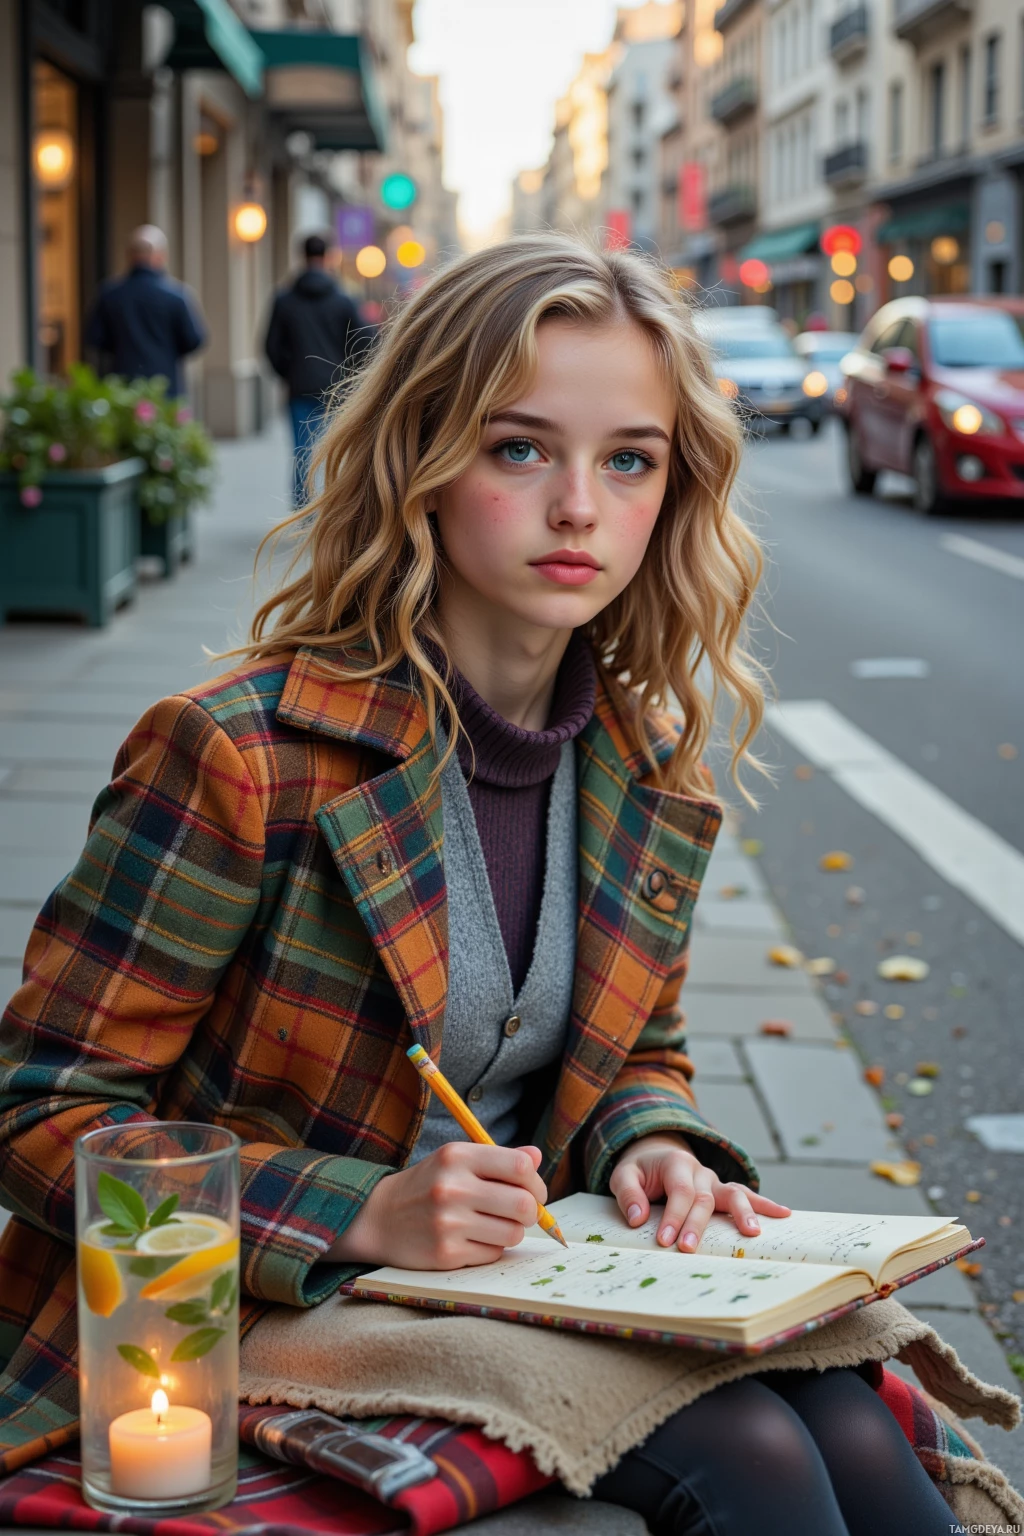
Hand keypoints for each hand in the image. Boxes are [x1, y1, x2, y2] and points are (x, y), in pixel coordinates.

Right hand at [327, 1143, 547, 1268]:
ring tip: (494, 1225)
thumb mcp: (456, 1160)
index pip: (520, 1167)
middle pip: (523, 1204)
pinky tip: (473, 1239)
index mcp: (457, 1156)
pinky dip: (490, 1248)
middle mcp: (452, 1187)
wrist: (380, 1217)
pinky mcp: (446, 1254)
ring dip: (511, 1232)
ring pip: (513, 1233)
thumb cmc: (428, 1185)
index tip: (534, 1190)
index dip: (536, 1182)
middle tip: (522, 1213)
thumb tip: (536, 1157)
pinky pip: (493, 1254)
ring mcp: (448, 1223)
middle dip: (531, 1212)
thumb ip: (498, 1158)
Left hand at [609, 1131, 790, 1252]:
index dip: (673, 1215)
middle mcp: (700, 1171)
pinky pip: (746, 1195)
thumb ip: (628, 1193)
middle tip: (687, 1249)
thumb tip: (638, 1218)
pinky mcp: (723, 1191)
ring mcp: (715, 1181)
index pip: (679, 1190)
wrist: (657, 1154)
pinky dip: (765, 1204)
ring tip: (752, 1233)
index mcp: (676, 1163)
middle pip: (704, 1198)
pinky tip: (784, 1214)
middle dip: (697, 1225)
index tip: (665, 1240)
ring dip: (743, 1213)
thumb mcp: (623, 1175)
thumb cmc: (641, 1171)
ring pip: (733, 1193)